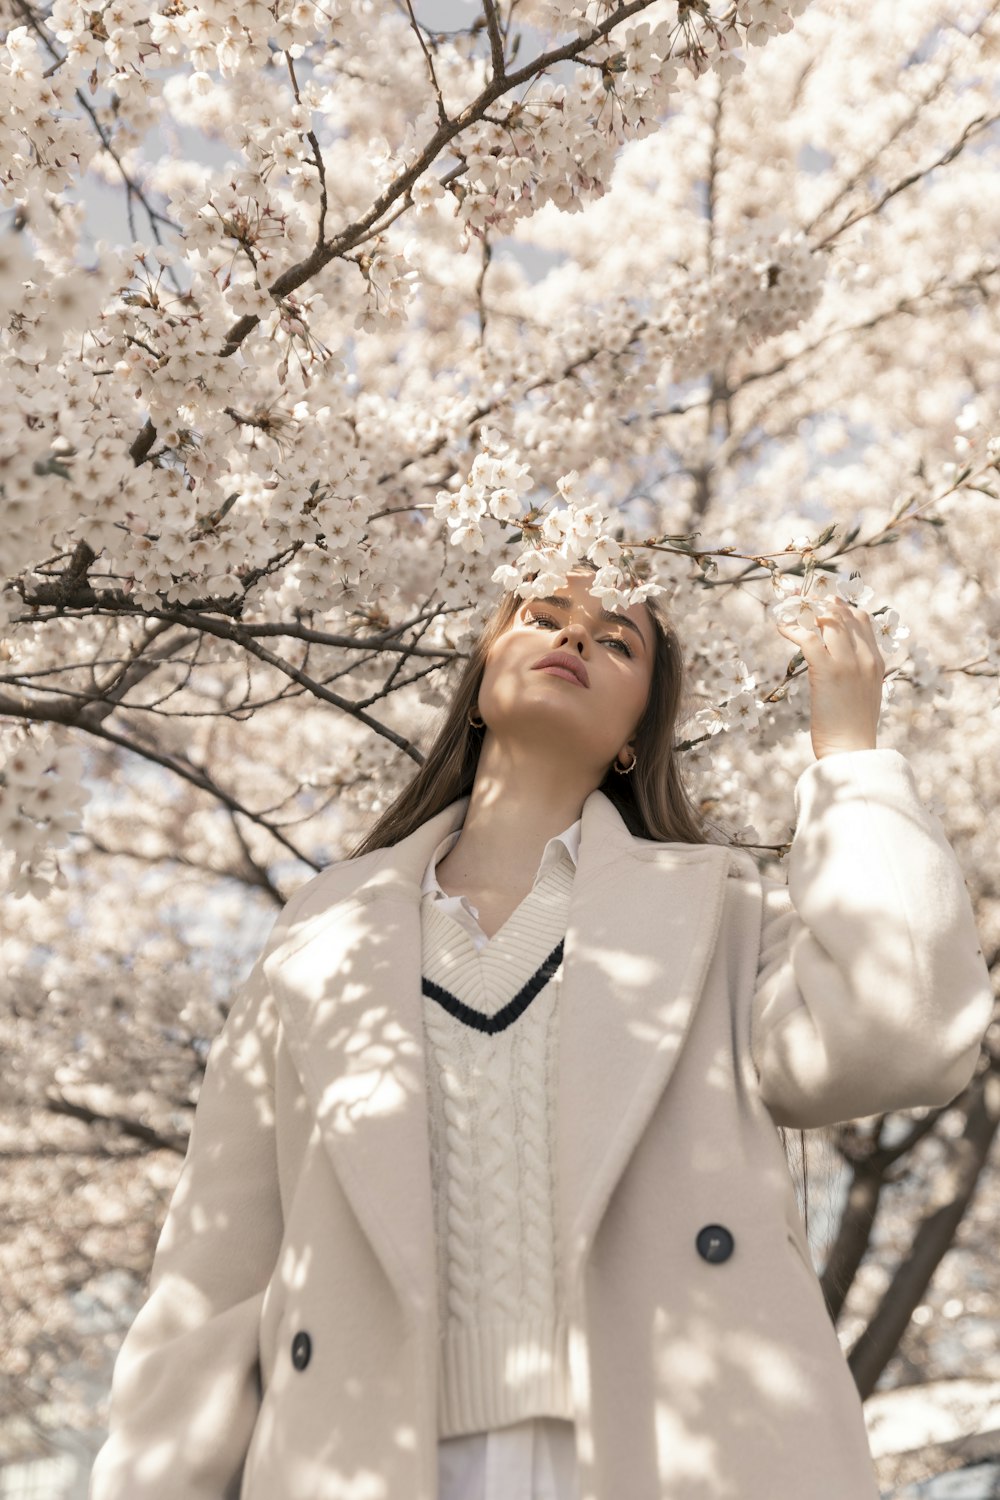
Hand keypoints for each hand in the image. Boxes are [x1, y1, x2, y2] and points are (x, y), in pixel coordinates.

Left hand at [775, 597, 885, 760]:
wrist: (852, 750)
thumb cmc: (854, 729)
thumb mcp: (865, 695)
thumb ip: (858, 674)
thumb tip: (840, 664)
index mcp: (876, 662)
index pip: (862, 620)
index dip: (841, 607)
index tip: (823, 604)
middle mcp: (865, 657)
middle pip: (844, 614)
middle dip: (821, 603)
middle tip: (801, 601)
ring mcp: (847, 662)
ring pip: (827, 621)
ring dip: (806, 612)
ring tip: (790, 611)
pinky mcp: (827, 671)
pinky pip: (807, 639)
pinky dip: (791, 629)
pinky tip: (780, 627)